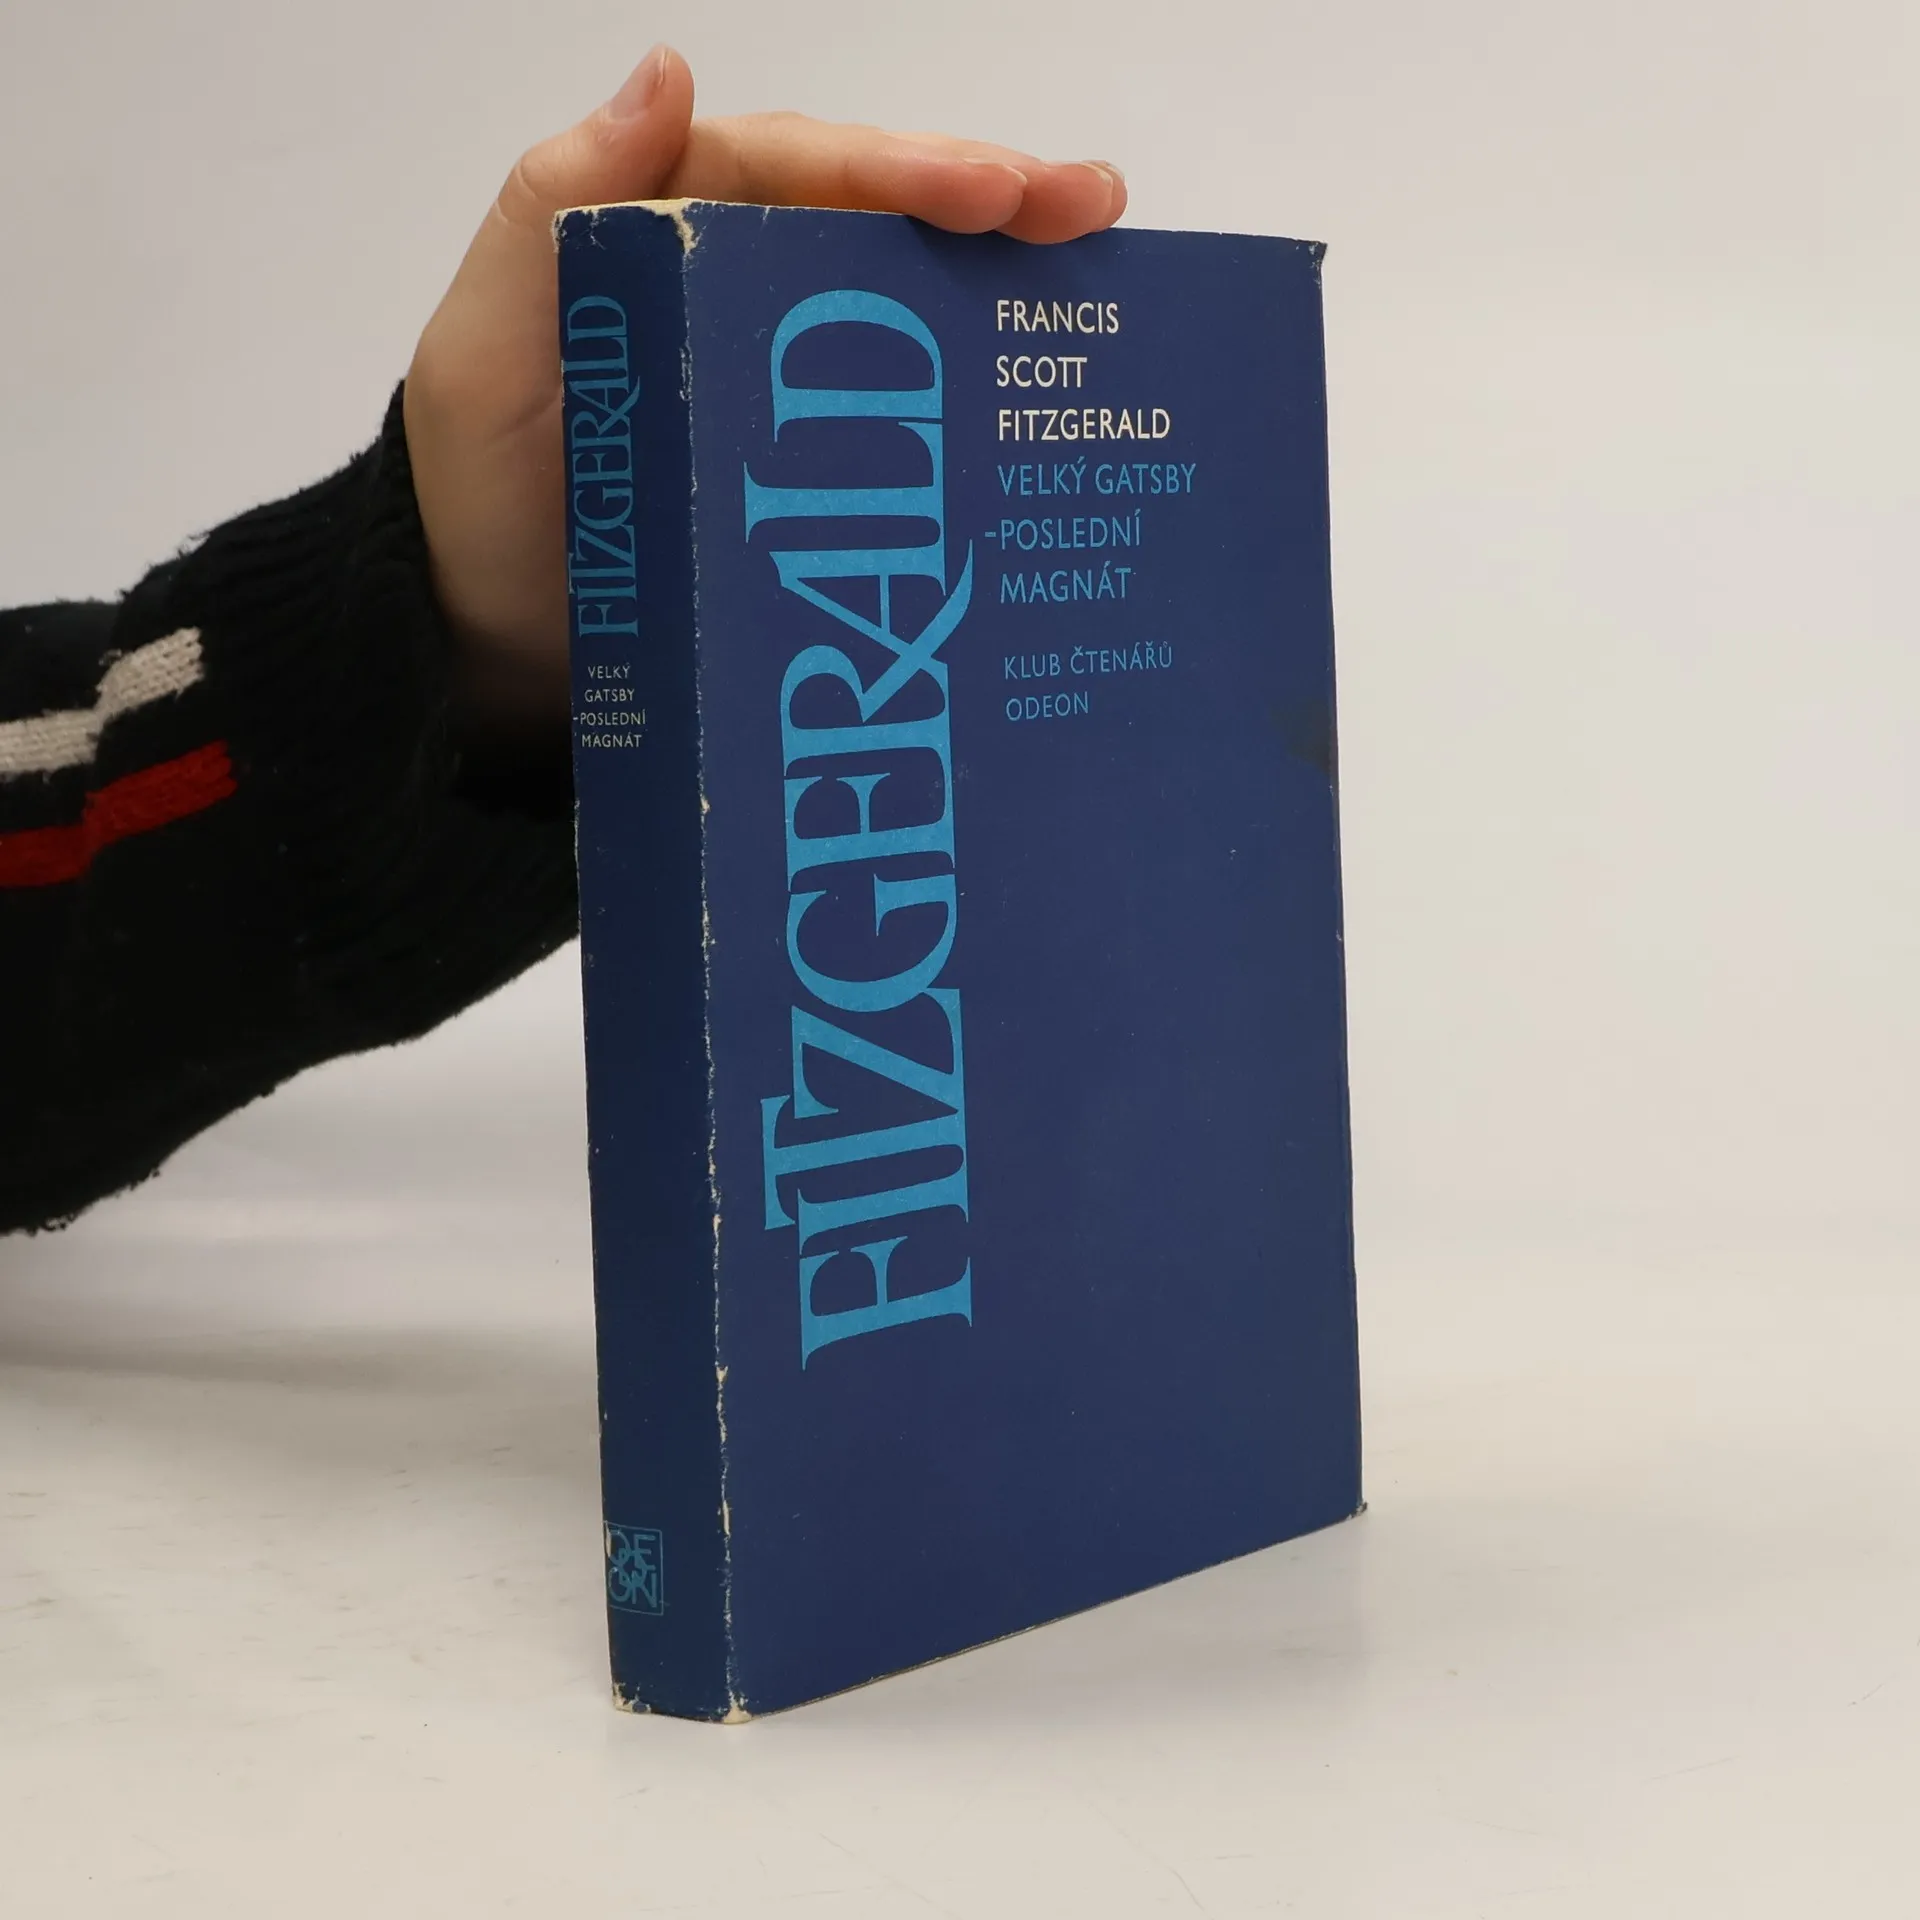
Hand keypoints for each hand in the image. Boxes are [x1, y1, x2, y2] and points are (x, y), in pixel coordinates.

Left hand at [403, 45, 1126, 748]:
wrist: (490, 659)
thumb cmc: (480, 505)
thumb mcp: (484, 354)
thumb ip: (551, 218)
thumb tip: (669, 72)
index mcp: (664, 240)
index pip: (796, 172)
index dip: (902, 169)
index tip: (1000, 191)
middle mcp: (732, 294)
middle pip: (871, 224)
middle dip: (988, 204)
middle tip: (1094, 209)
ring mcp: (779, 389)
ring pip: (901, 307)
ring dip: (1001, 284)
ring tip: (1102, 271)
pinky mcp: (808, 477)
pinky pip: (898, 418)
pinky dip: (972, 398)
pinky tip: (1041, 400)